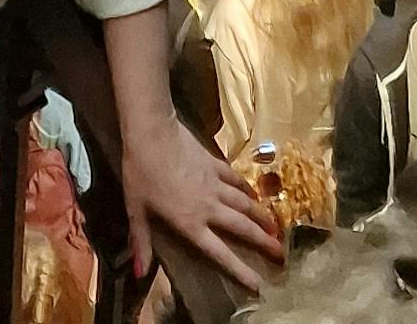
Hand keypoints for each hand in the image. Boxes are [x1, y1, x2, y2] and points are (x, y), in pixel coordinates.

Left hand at [118, 119, 280, 291]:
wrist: (151, 132)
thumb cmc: (140, 172)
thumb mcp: (135, 209)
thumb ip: (141, 242)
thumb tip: (138, 273)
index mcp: (191, 223)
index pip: (219, 253)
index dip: (240, 270)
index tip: (259, 284)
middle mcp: (209, 207)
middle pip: (241, 228)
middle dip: (262, 242)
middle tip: (281, 253)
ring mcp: (215, 183)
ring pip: (244, 203)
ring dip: (261, 216)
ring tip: (276, 227)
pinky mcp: (214, 163)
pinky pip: (235, 179)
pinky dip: (247, 188)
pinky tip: (254, 193)